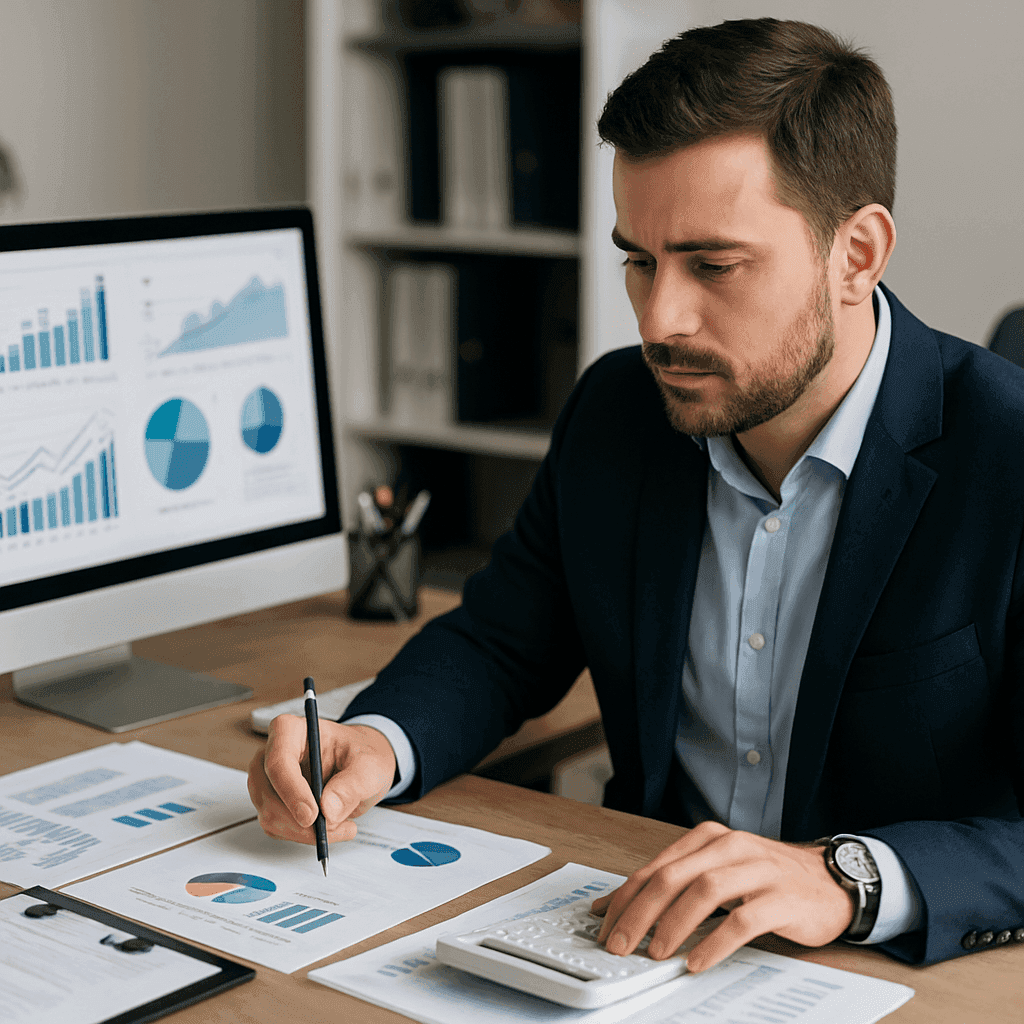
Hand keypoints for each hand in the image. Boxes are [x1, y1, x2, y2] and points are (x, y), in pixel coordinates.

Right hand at [247, 715, 396, 844]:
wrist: (361, 766)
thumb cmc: (361, 756)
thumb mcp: (369, 765)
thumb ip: (352, 784)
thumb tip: (328, 809)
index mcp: (291, 730)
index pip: (278, 762)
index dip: (292, 791)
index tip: (312, 815)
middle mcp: (272, 753)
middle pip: (268, 793)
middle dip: (299, 820)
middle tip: (335, 826)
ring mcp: (267, 780)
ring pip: (270, 816)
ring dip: (304, 831)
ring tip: (341, 824)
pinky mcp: (270, 803)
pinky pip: (277, 828)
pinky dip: (302, 835)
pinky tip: (329, 825)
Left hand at [591, 821, 855, 972]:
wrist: (831, 881)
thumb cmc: (767, 879)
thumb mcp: (717, 872)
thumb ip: (674, 884)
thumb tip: (618, 906)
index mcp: (708, 838)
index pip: (656, 867)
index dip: (626, 897)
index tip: (604, 924)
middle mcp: (730, 847)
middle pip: (673, 877)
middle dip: (640, 912)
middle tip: (620, 943)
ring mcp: (758, 870)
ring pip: (705, 892)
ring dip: (674, 924)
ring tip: (655, 952)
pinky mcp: (781, 898)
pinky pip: (743, 919)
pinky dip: (716, 942)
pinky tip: (698, 961)